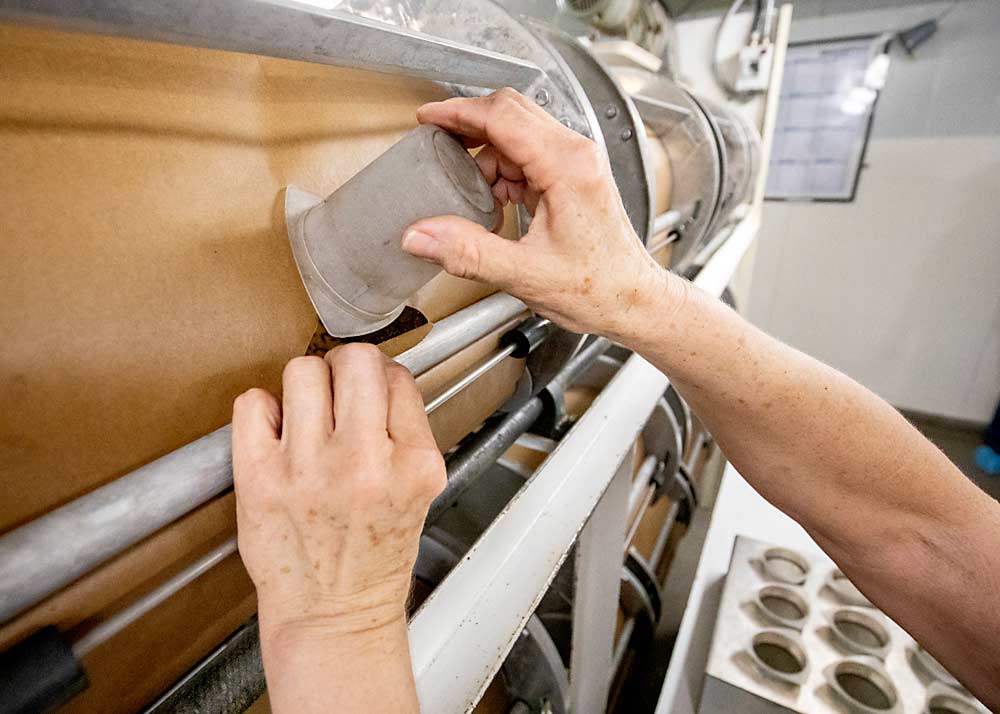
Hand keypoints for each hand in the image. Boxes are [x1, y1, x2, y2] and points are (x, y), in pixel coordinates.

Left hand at [231, 344, 444, 643]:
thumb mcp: (419, 491)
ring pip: (302, 370)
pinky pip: (253, 402)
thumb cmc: (373, 556)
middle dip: (344, 367)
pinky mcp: (261, 480)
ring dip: (304, 386)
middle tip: (336, 391)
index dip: (379, 379)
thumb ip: (405, 431)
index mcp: (414, 464)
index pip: (396, 376)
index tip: (369, 393)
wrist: (334, 616)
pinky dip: (261, 411)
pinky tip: (277, 436)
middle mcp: (365, 463)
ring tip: (307, 416)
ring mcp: (310, 470)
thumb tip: (376, 373)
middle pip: (354, 361)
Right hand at [401, 88, 673, 338]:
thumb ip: (468, 252)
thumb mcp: (523, 274)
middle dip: (469, 128)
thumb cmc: (598, 288)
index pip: (503, 116)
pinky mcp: (575, 176)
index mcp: (567, 166)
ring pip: (518, 134)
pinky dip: (504, 172)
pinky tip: (496, 203)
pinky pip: (529, 155)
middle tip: (437, 145)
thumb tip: (420, 236)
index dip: (458, 112)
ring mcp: (578, 162)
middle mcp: (577, 154)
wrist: (633, 301)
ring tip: (471, 193)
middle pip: (510, 113)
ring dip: (487, 157)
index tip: (428, 118)